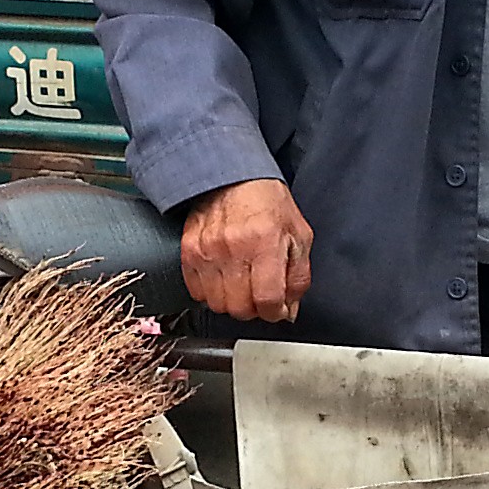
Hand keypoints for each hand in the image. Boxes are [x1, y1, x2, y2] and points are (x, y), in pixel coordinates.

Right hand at [181, 178, 313, 323]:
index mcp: (265, 243)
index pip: (267, 300)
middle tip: (259, 298)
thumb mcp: (298, 235)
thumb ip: (298, 276)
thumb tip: (289, 310)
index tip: (277, 309)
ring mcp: (207, 250)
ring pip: (216, 304)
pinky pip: (196, 291)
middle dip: (254, 310)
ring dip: (231, 303)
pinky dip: (210, 293)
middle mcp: (233, 248)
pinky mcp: (189, 251)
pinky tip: (222, 280)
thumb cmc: (267, 202)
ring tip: (241, 287)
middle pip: (239, 307)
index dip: (276, 313)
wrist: (232, 175)